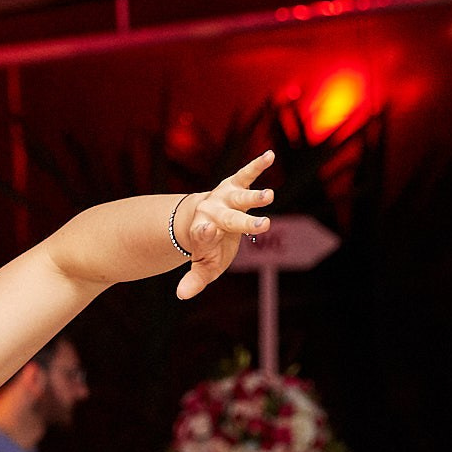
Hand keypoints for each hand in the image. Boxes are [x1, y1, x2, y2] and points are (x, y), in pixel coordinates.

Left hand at [176, 151, 274, 299]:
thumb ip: (194, 280)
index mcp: (201, 233)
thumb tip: (182, 295)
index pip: (202, 235)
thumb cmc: (207, 246)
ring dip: (254, 197)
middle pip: (229, 218)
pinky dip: (257, 165)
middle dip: (244, 222)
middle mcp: (212, 212)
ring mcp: (223, 198)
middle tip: (264, 225)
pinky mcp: (234, 185)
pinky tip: (270, 155)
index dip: (204, 233)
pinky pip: (246, 174)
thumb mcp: (203, 266)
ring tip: (269, 196)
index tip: (206, 230)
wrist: (201, 218)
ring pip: (239, 197)